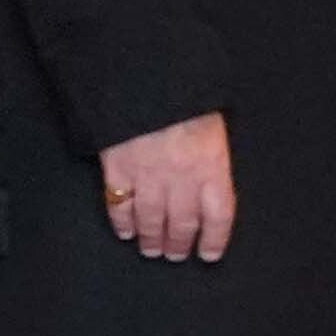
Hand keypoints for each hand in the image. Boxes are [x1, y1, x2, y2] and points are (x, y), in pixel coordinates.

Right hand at [101, 113, 232, 262]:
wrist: (145, 80)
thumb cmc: (186, 100)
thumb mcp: (213, 127)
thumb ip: (213, 158)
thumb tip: (214, 184)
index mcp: (212, 166)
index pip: (219, 215)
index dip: (215, 239)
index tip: (209, 254)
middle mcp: (181, 177)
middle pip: (182, 223)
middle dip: (179, 244)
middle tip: (175, 255)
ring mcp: (147, 176)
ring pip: (150, 219)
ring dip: (151, 239)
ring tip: (152, 249)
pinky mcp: (116, 170)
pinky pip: (119, 205)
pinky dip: (121, 223)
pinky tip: (125, 232)